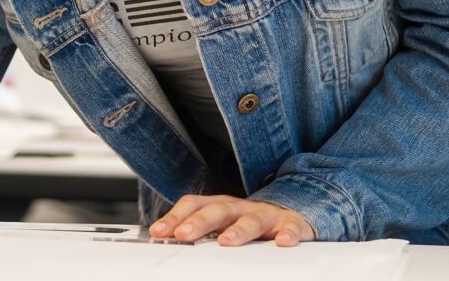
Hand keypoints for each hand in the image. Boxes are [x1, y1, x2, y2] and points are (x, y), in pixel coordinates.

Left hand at [148, 194, 315, 245]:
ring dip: (238, 230)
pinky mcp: (290, 223)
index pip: (194, 205)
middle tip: (183, 234)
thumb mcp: (222, 225)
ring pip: (251, 219)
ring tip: (226, 241)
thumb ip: (199, 232)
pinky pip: (290, 227)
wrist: (289, 214)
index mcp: (220, 206)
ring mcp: (265, 214)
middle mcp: (240, 207)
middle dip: (199, 221)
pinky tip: (282, 242)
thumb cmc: (248, 223)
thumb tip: (164, 240)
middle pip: (217, 210)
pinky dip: (287, 233)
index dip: (175, 217)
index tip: (158, 232)